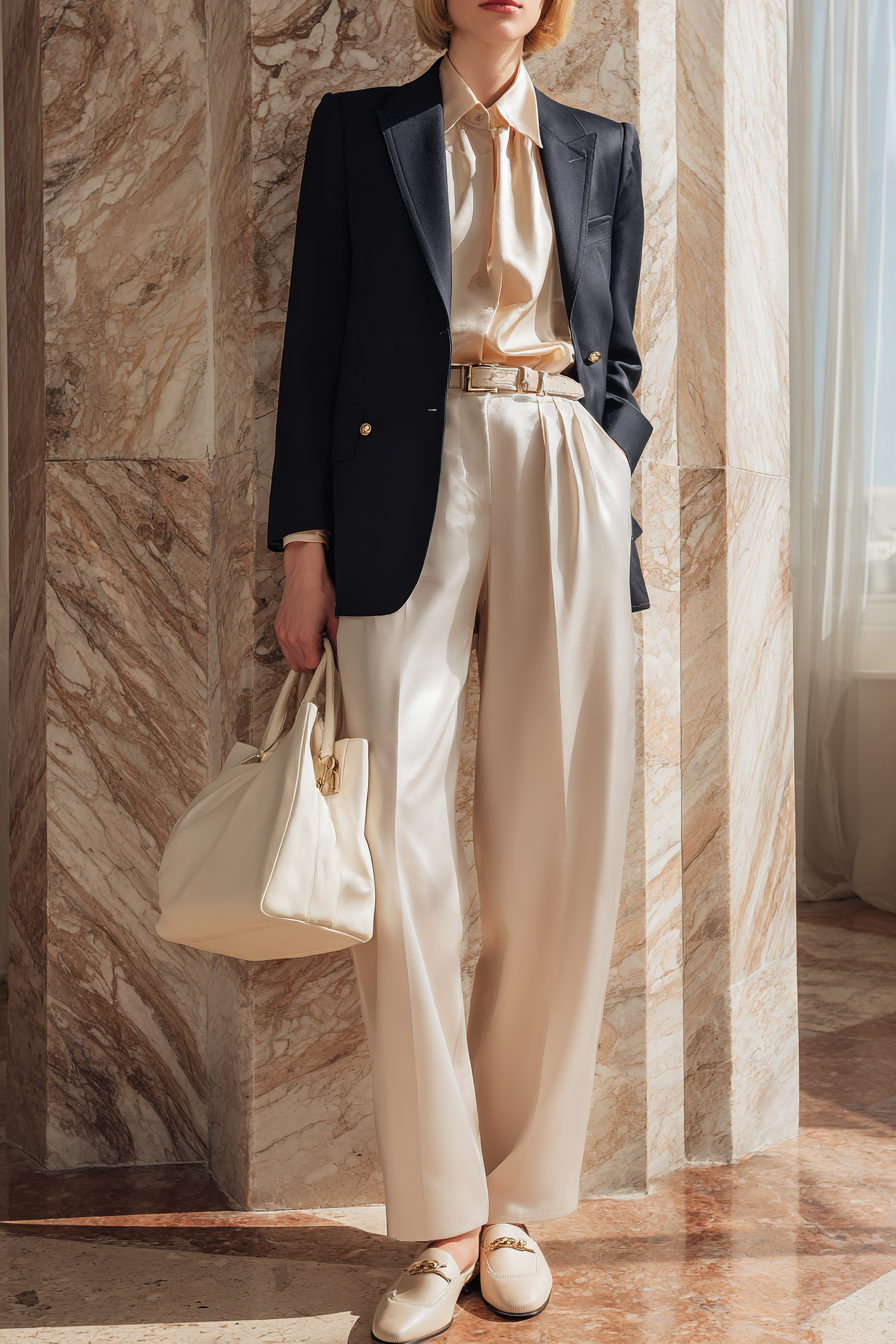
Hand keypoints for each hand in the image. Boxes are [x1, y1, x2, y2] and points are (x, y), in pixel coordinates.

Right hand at [274, 542, 337, 672]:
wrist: (304, 574)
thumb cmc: (320, 591)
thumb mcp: (334, 618)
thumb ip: (336, 641)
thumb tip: (338, 656)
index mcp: (305, 636)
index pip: (313, 665)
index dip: (323, 661)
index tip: (329, 654)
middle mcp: (290, 637)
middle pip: (301, 666)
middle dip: (313, 661)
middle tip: (323, 648)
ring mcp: (282, 633)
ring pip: (291, 660)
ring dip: (303, 656)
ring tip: (314, 642)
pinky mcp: (278, 627)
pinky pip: (285, 648)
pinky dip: (295, 648)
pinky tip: (304, 637)